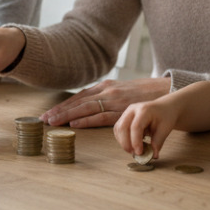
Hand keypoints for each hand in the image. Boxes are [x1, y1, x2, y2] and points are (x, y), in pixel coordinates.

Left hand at [41, 77, 170, 128]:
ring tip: (53, 122)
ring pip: (85, 108)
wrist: (164, 90)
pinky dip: (86, 120)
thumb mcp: (121, 90)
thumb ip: (106, 97)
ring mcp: (114, 99)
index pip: (79, 96)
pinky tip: (74, 124)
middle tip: (44, 119)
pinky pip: (101, 116)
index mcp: (105, 86)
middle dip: (60, 111)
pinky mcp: (122, 110)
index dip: (63, 105)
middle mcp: (106, 90)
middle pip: (78, 101)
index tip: (49, 113)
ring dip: (67, 115)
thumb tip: (89, 107)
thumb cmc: (141, 93)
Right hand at [113, 95, 181, 160]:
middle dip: (126, 143)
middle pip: (122, 127)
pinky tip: (131, 145)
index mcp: (144, 110)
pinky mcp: (124, 117)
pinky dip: (122, 139)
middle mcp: (132, 110)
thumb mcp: (165, 129)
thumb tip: (153, 156)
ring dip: (123, 142)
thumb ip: (158, 142)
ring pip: (118, 129)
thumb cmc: (165, 117)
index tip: (139, 153)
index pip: (135, 126)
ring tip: (133, 151)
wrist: (164, 107)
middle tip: (135, 154)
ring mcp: (126, 112)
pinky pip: (118, 130)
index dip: (135, 141)